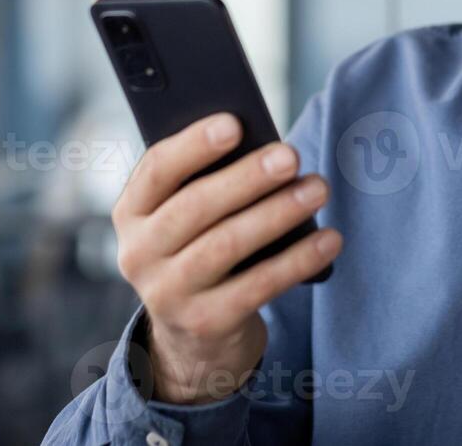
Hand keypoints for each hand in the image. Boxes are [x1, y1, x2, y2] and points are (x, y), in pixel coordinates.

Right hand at [111, 113, 342, 403]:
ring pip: (227, 244)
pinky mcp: (205, 324)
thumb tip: (263, 147)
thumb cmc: (201, 250)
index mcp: (132, 212)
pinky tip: (329, 239)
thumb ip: (207, 182)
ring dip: (278, 212)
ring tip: (317, 188)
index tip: (235, 123)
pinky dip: (298, 260)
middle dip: (247, 177)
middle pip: (195, 206)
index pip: (157, 170)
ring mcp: (168, 294)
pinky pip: (258, 286)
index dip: (194, 145)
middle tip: (291, 155)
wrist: (194, 338)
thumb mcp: (189, 219)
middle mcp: (139, 253)